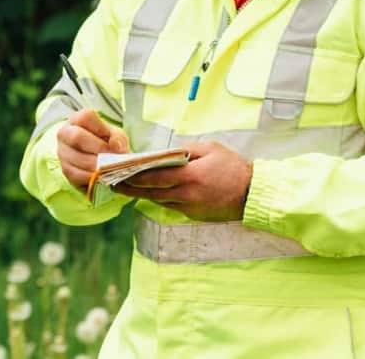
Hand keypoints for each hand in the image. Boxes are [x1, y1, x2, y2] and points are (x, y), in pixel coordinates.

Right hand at [55, 109, 129, 189]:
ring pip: (76, 157)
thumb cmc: (106, 143)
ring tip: (110, 169)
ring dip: (96, 165)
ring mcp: (62, 152)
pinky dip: (91, 177)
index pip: (85, 117)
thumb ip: (118, 139)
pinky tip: (101, 177)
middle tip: (112, 157)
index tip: (113, 140)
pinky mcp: (64, 169)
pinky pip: (75, 174)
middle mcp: (65, 133)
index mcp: (78, 120)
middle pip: (77, 137)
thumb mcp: (115, 136)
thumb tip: (115, 146)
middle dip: (98, 148)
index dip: (101, 128)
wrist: (98, 159)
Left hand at [113, 140, 252, 221]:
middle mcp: (187, 194)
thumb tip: (164, 152)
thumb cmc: (233, 167)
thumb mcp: (211, 148)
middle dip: (130, 187)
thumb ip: (186, 149)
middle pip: (151, 191)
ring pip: (159, 200)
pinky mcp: (193, 215)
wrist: (252, 193)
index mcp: (190, 175)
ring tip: (124, 187)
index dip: (134, 175)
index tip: (118, 172)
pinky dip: (158, 198)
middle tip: (112, 182)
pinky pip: (170, 206)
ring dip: (141, 194)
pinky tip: (147, 193)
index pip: (154, 176)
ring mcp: (189, 207)